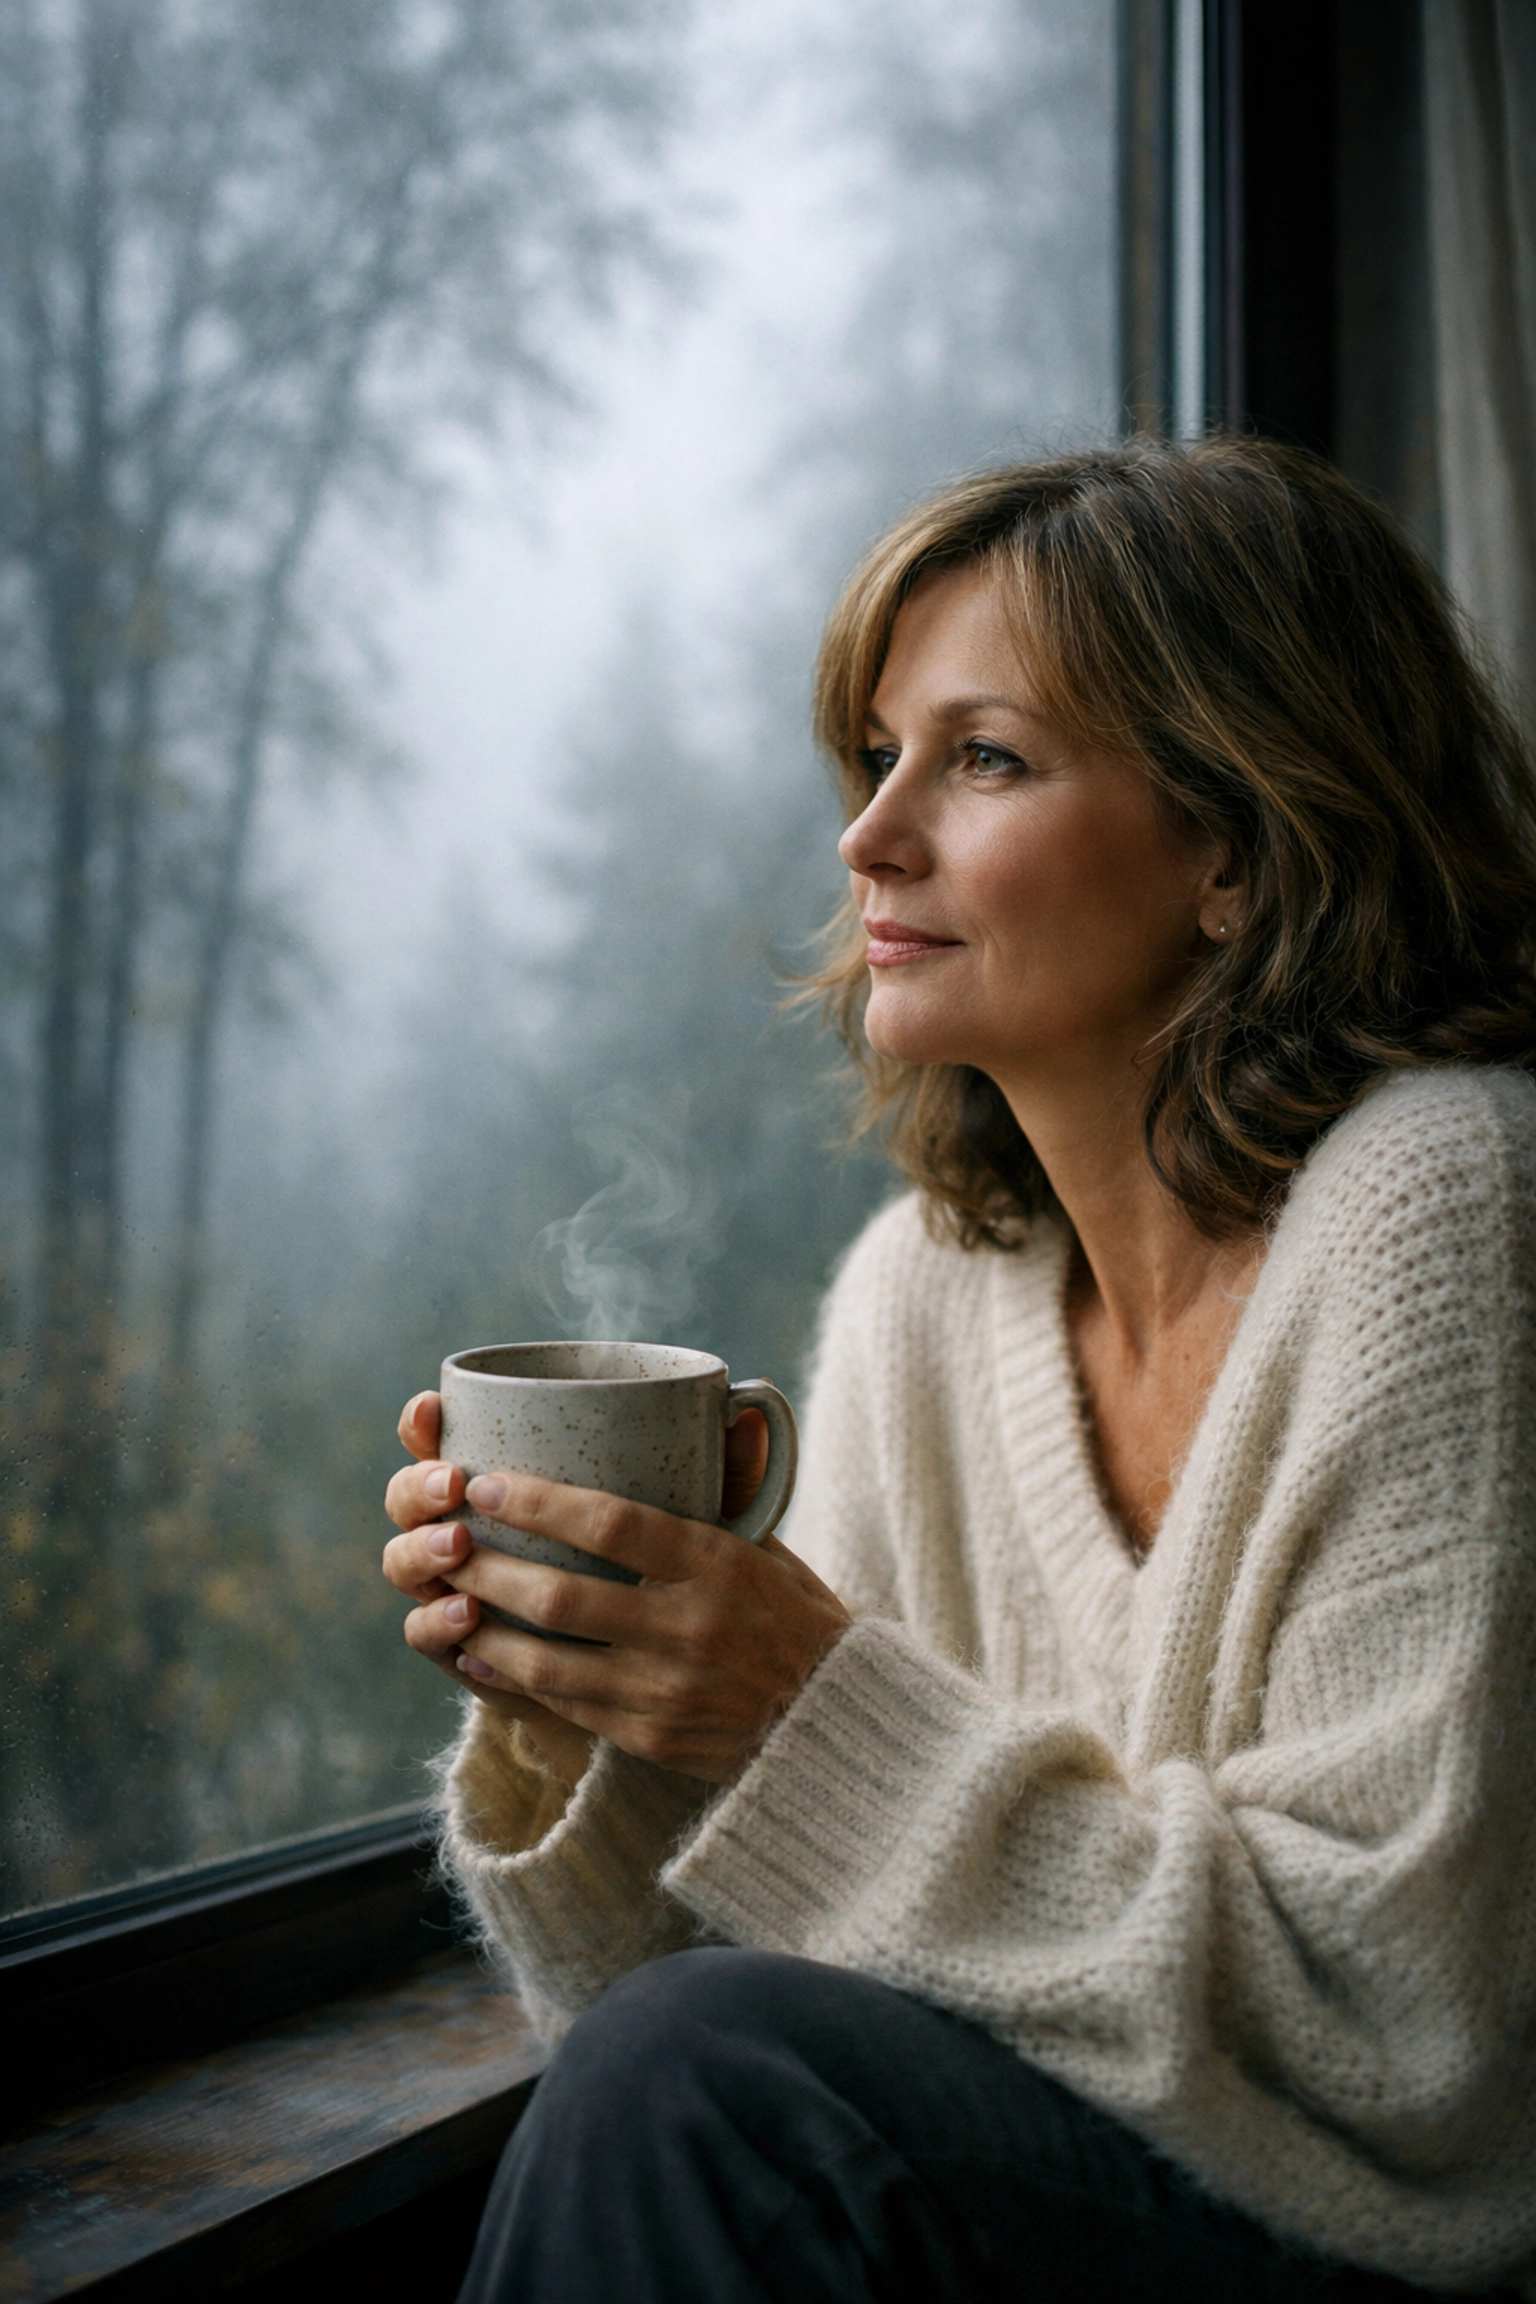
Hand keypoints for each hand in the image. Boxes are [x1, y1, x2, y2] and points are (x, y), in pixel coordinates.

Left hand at [383, 1392, 850, 1785]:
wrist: (835, 1724)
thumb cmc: (795, 1615)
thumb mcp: (768, 1542)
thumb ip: (734, 1481)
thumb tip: (737, 1398)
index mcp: (718, 1565)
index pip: (613, 1525)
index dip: (540, 1503)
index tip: (488, 1483)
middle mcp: (689, 1629)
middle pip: (560, 1596)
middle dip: (487, 1566)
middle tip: (446, 1538)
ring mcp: (665, 1691)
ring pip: (546, 1659)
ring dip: (483, 1624)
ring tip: (447, 1593)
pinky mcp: (649, 1738)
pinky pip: (562, 1705)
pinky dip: (511, 1675)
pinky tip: (478, 1649)